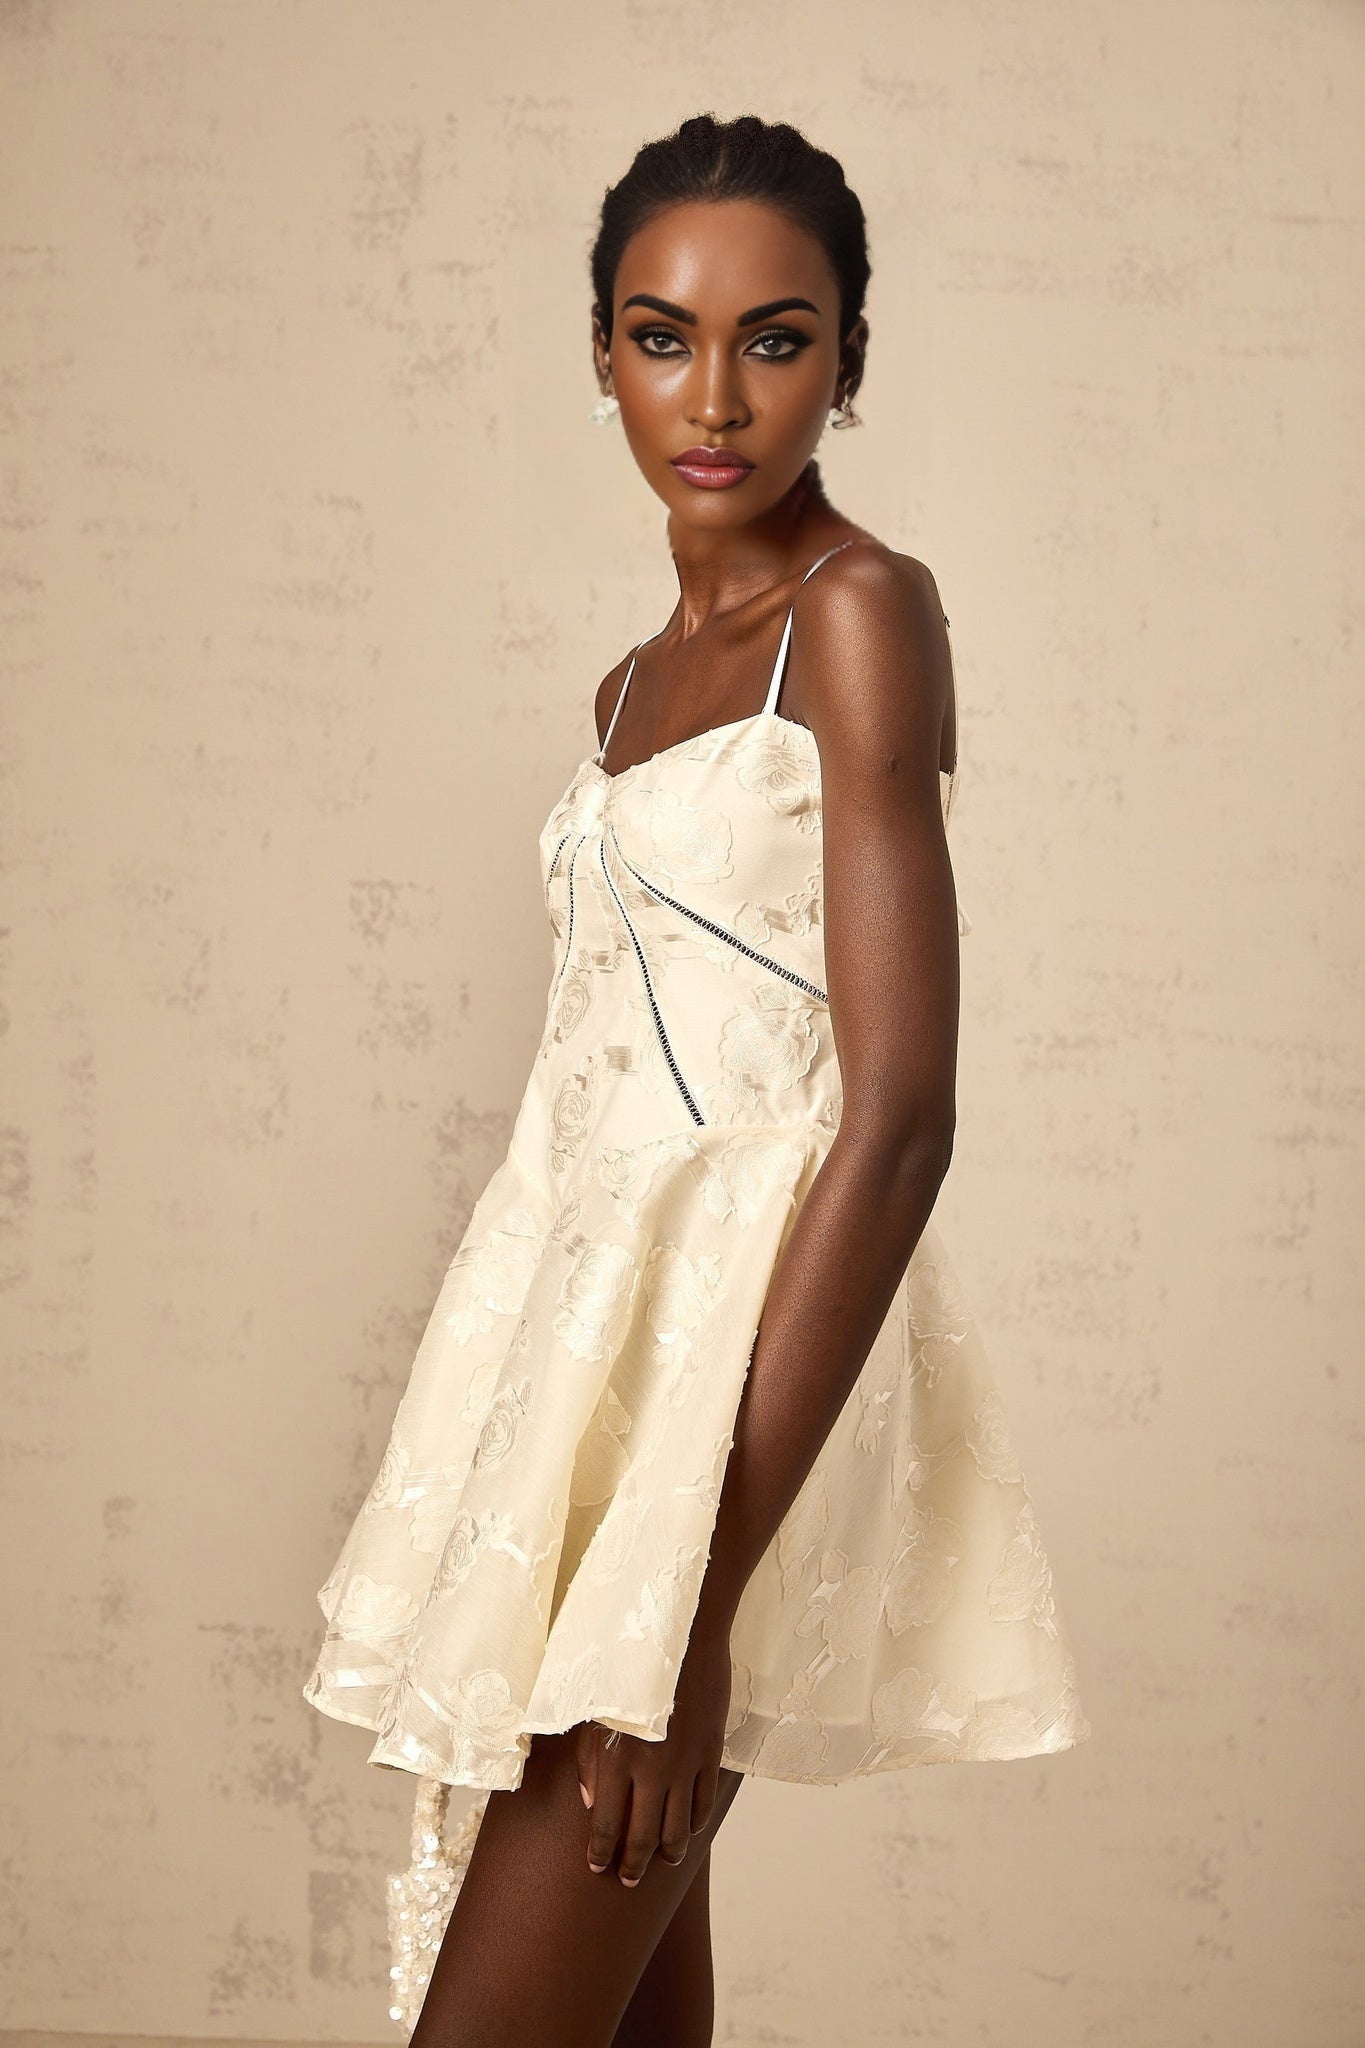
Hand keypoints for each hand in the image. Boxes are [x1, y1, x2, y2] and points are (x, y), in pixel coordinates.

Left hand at [574, 1620, 734, 1886]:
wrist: (683, 1630)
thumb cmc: (628, 1661)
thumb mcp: (594, 1705)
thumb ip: (588, 1757)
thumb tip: (590, 1801)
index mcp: (616, 1757)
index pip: (606, 1823)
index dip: (601, 1852)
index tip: (596, 1867)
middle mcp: (651, 1768)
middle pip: (642, 1835)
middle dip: (632, 1865)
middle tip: (627, 1881)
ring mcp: (685, 1763)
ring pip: (678, 1826)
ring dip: (669, 1851)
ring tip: (663, 1862)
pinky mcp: (710, 1751)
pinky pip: (704, 1800)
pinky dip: (697, 1822)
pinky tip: (690, 1829)